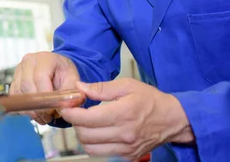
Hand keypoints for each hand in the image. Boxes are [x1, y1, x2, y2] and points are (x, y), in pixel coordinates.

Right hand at [10, 51, 79, 124]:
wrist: (57, 70)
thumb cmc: (65, 74)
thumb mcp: (73, 81)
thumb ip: (71, 94)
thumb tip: (65, 107)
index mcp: (45, 58)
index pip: (40, 76)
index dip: (45, 95)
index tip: (53, 109)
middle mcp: (28, 61)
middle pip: (27, 85)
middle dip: (37, 105)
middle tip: (48, 116)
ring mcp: (19, 70)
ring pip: (19, 92)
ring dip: (30, 109)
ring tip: (44, 117)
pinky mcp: (14, 80)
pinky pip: (14, 96)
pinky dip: (24, 107)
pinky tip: (36, 113)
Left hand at [59, 79, 193, 159]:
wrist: (173, 119)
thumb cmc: (150, 99)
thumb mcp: (127, 85)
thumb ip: (101, 88)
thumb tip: (79, 88)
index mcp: (123, 113)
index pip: (87, 118)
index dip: (70, 113)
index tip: (66, 106)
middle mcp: (124, 134)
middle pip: (85, 135)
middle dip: (74, 123)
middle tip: (75, 113)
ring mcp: (126, 148)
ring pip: (90, 148)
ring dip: (82, 136)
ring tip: (85, 123)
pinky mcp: (128, 156)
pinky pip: (102, 154)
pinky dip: (94, 145)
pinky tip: (96, 133)